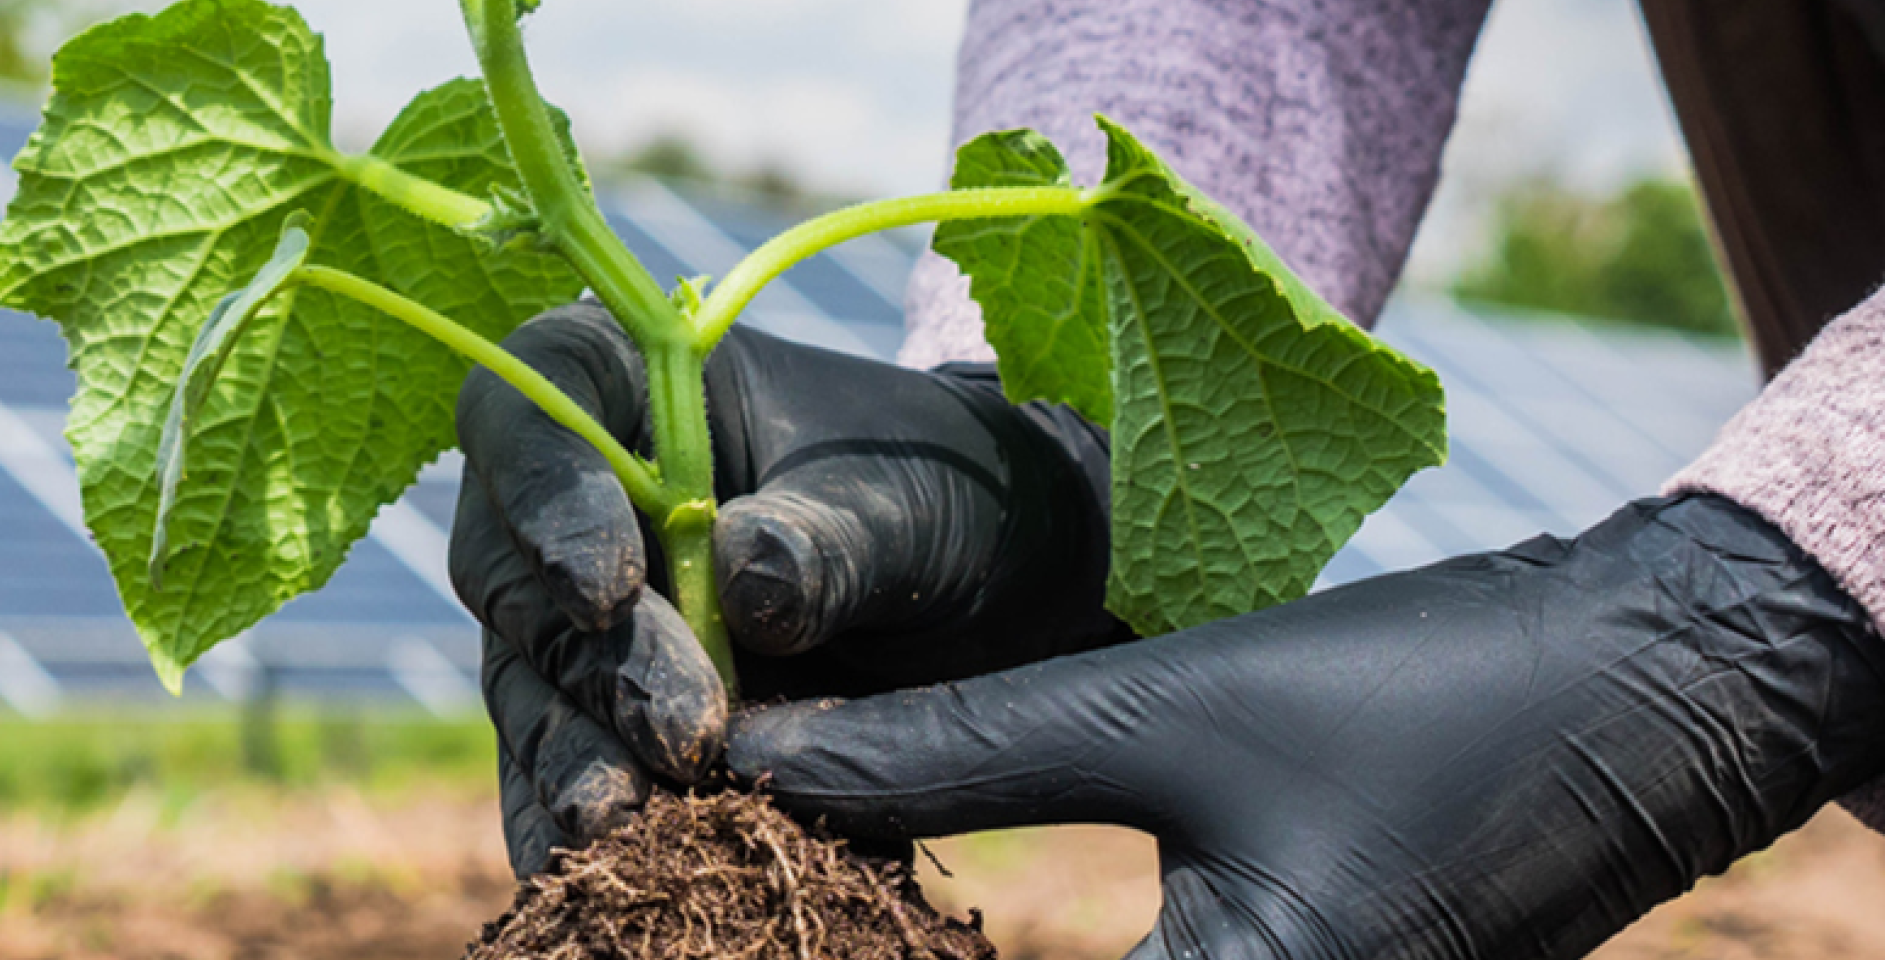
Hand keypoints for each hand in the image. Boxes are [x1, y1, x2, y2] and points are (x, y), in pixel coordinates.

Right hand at [456, 301, 1125, 876]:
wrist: (1007, 586)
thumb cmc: (957, 496)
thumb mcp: (916, 502)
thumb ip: (829, 538)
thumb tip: (743, 582)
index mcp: (636, 382)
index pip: (530, 405)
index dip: (540, 491)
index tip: (607, 583)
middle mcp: (580, 491)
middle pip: (511, 565)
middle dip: (594, 660)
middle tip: (688, 734)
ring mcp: (576, 607)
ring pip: (525, 678)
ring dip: (570, 754)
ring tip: (627, 824)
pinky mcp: (599, 709)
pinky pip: (553, 764)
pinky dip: (563, 821)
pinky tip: (581, 875)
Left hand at [728, 495, 1884, 959]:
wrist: (1643, 699)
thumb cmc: (1415, 693)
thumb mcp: (1157, 713)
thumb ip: (946, 752)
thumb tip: (749, 756)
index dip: (826, 949)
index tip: (686, 920)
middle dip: (859, 944)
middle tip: (712, 909)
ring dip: (930, 953)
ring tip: (788, 901)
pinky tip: (908, 922)